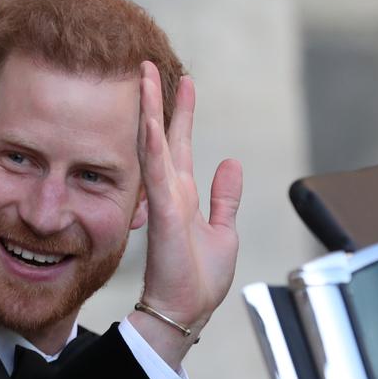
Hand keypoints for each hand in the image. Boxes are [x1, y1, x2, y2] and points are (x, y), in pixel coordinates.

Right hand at [134, 61, 241, 353]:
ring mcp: (164, 201)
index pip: (180, 146)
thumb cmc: (199, 281)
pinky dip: (153, 144)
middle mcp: (170, 194)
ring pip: (154, 146)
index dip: (182, 113)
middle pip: (163, 136)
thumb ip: (225, 198)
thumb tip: (231, 163)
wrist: (184, 312)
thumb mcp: (223, 232)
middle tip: (150, 66)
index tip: (183, 83)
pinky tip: (151, 119)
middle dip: (159, 101)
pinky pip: (156, 172)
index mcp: (184, 197)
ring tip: (145, 78)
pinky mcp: (164, 214)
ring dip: (150, 111)